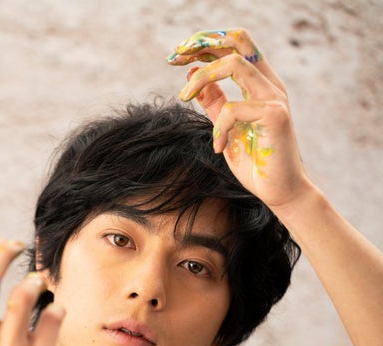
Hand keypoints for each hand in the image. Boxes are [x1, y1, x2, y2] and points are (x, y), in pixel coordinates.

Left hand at [168, 28, 310, 210]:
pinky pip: (234, 109)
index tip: (178, 56)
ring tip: (184, 97)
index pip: (235, 44)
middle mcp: (270, 85)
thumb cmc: (257, 165)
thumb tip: (192, 78)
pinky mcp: (275, 116)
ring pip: (234, 64)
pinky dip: (218, 128)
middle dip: (202, 43)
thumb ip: (214, 104)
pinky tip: (218, 148)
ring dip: (203, 76)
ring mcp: (275, 98)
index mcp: (260, 84)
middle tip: (175, 59)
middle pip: (237, 40)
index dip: (205, 42)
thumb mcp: (227, 130)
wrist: (281, 193)